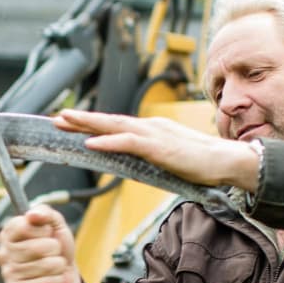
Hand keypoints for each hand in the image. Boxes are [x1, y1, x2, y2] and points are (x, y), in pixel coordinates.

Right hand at [0, 206, 81, 282]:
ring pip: (46, 266)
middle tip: (53, 253)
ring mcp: (7, 272)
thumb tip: (32, 215)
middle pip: (38, 248)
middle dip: (55, 250)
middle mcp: (3, 251)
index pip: (27, 226)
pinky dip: (58, 282)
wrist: (65, 274)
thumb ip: (45, 213)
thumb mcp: (56, 224)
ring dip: (59, 266)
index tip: (47, 234)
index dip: (45, 230)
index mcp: (9, 231)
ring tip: (54, 267)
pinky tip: (54, 280)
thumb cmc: (56, 247)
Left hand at [54, 109, 260, 191]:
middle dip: (81, 120)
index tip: (70, 124)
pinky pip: (129, 143)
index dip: (92, 124)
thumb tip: (134, 165)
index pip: (116, 125)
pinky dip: (108, 142)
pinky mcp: (160, 148)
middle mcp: (150, 126)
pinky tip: (91, 143)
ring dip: (87, 124)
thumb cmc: (202, 164)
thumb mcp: (170, 160)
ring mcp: (155, 135)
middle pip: (109, 120)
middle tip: (56, 117)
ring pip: (114, 126)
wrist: (227, 162)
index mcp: (152, 130)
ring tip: (64, 122)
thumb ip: (151, 159)